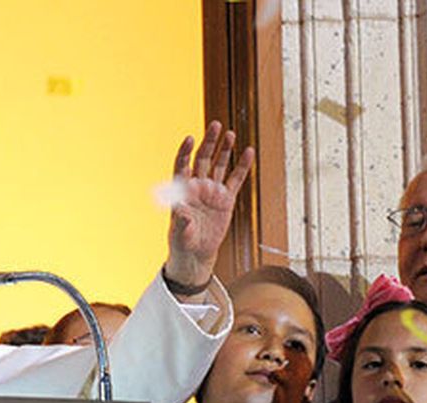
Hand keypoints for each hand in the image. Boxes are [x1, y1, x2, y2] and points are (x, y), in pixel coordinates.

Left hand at [164, 121, 254, 287]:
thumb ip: (181, 221)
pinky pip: (235, 179)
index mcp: (181, 191)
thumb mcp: (179, 232)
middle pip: (202, 159)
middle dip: (208, 143)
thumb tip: (180, 211)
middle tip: (215, 126)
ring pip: (219, 165)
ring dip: (224, 150)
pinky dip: (242, 166)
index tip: (190, 139)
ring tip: (230, 134)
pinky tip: (248, 152)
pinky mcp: (226, 199)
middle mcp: (197, 186)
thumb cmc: (182, 241)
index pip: (182, 165)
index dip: (185, 152)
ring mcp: (212, 191)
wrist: (196, 252)